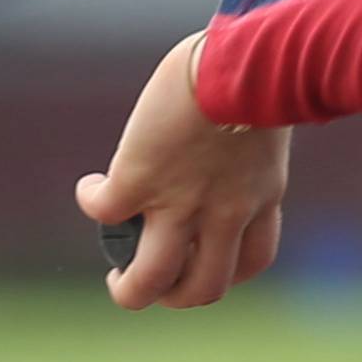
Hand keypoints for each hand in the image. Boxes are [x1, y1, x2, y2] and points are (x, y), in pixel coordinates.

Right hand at [74, 31, 292, 308]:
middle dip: (174, 295)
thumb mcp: (270, 122)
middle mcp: (226, 213)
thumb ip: (251, 143)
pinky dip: (92, 201)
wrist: (248, 65)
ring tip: (117, 277)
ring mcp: (182, 202)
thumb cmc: (264, 72)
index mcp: (262, 198)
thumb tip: (231, 124)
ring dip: (130, 288)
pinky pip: (104, 212)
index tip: (205, 257)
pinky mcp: (140, 179)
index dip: (226, 271)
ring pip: (152, 278)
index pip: (252, 261)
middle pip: (203, 288)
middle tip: (152, 281)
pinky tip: (91, 185)